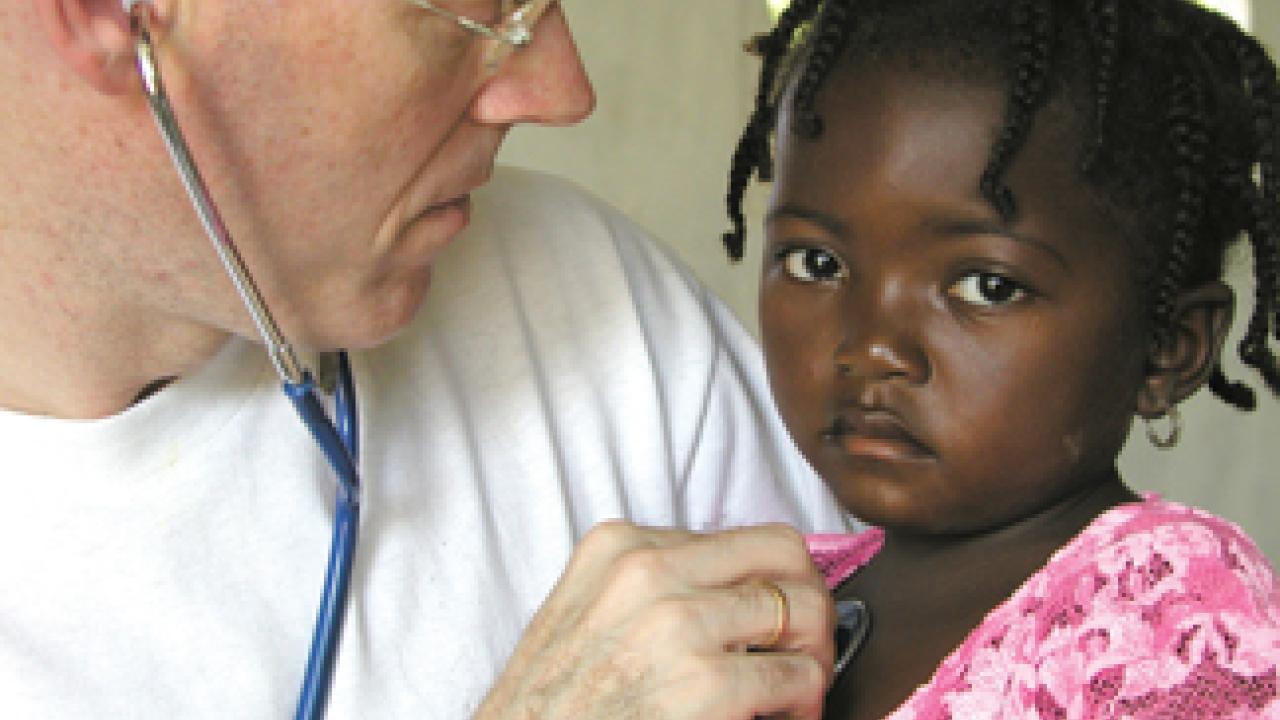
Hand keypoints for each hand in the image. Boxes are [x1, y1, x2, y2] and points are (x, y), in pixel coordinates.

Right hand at [474, 522, 834, 719]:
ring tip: (796, 691)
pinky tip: (783, 719)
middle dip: (811, 603)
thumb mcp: (585, 615)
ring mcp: (677, 624)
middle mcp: (648, 570)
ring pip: (804, 610)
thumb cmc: (551, 706)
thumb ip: (652, 589)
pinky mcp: (705, 684)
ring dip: (814, 656)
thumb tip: (738, 590)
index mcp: (619, 546)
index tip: (775, 621)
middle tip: (805, 649)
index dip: (773, 582)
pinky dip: (805, 702)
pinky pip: (797, 677)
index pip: (741, 537)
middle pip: (784, 555)